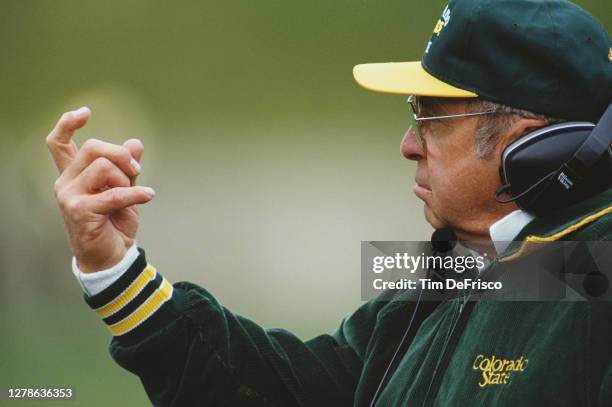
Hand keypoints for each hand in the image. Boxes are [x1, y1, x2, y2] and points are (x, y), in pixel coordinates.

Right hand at [47, 107, 155, 272]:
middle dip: (121, 155)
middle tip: (137, 171)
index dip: (68, 123)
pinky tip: (149, 197)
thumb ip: (127, 167)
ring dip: (126, 178)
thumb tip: (135, 142)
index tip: (86, 112)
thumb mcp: (125, 190)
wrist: (113, 256)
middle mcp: (66, 183)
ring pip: (102, 167)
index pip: (58, 143)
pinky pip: (114, 193)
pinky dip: (136, 194)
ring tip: (137, 192)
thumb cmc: (116, 223)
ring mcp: (69, 197)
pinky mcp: (80, 211)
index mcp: (74, 175)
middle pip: (92, 148)